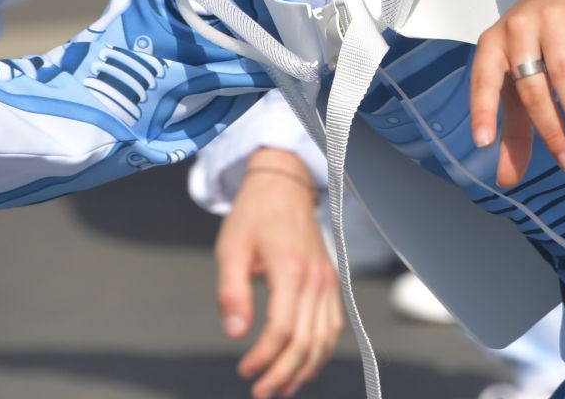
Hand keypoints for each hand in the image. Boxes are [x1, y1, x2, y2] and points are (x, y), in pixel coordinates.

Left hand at [215, 150, 341, 398]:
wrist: (283, 185)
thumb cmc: (254, 214)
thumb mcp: (231, 248)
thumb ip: (232, 293)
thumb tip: (235, 334)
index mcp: (291, 269)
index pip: (283, 329)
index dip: (263, 357)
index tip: (244, 370)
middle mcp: (316, 279)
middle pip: (307, 341)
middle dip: (283, 373)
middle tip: (260, 391)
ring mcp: (328, 281)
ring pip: (325, 339)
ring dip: (304, 369)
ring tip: (281, 387)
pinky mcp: (331, 282)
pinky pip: (333, 325)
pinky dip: (320, 351)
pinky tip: (303, 365)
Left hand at [470, 0, 564, 187]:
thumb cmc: (537, 38)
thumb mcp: (518, 78)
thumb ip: (513, 129)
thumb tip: (507, 179)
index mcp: (493, 44)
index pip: (482, 80)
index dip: (482, 110)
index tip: (482, 141)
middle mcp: (518, 29)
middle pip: (531, 86)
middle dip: (550, 128)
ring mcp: (552, 17)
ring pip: (563, 71)